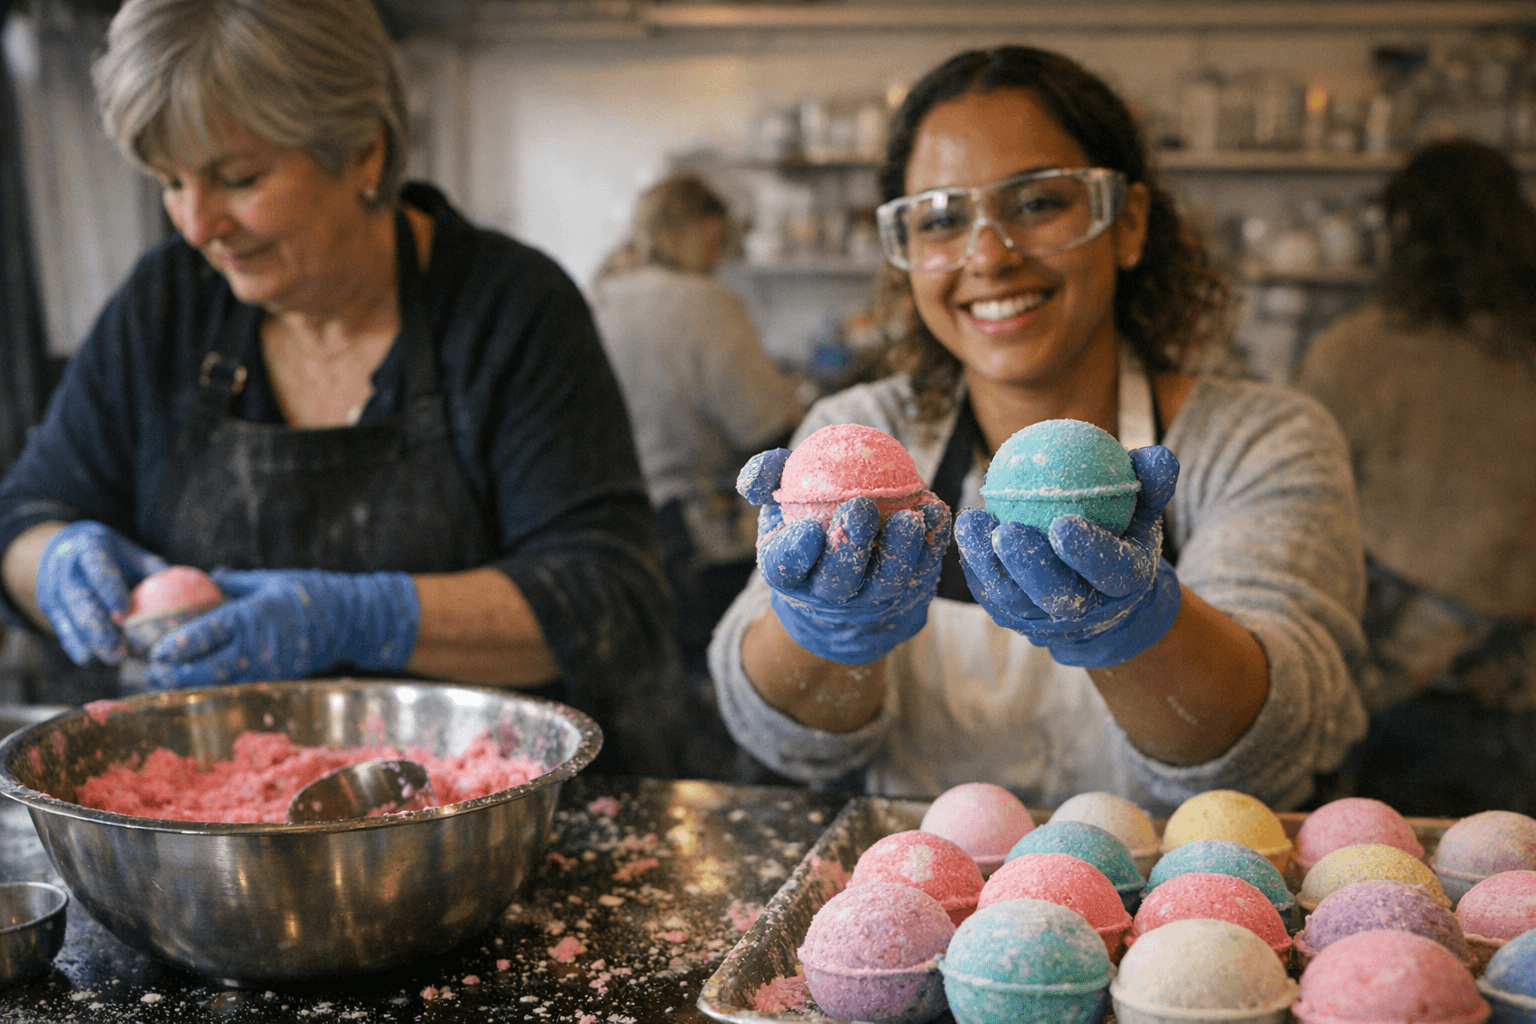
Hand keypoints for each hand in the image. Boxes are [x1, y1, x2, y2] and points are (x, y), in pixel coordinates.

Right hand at [35, 521, 168, 664]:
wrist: (65, 551)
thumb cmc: (112, 555)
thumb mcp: (131, 554)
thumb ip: (154, 571)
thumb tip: (193, 589)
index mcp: (89, 548)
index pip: (97, 566)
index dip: (108, 588)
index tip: (123, 610)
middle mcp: (66, 569)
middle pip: (79, 599)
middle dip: (98, 627)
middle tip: (119, 650)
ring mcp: (54, 590)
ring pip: (69, 618)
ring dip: (90, 641)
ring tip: (113, 658)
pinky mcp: (50, 608)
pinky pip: (61, 629)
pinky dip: (75, 645)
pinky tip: (90, 659)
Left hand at [143, 568, 419, 687]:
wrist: (348, 619)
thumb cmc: (306, 591)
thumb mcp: (267, 579)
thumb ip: (232, 583)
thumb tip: (202, 578)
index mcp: (253, 614)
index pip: (209, 632)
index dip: (179, 643)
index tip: (156, 650)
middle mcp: (259, 644)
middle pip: (209, 666)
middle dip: (176, 674)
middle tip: (152, 674)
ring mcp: (269, 665)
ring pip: (221, 682)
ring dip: (190, 686)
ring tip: (165, 685)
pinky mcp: (276, 677)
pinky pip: (239, 686)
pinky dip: (214, 689)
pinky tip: (196, 688)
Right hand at [737, 447, 951, 664]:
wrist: (845, 576)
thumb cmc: (807, 522)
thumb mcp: (779, 501)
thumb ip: (767, 478)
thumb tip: (762, 471)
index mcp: (789, 573)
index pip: (785, 568)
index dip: (796, 553)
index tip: (808, 529)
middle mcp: (828, 595)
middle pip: (839, 580)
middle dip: (850, 547)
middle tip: (861, 508)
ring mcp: (871, 602)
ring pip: (885, 582)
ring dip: (900, 551)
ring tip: (911, 517)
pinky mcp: (908, 596)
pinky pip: (923, 570)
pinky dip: (933, 544)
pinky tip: (938, 513)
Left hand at [955, 445, 1181, 667]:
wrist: (1101, 587)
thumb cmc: (1122, 531)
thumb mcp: (1144, 507)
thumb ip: (1152, 483)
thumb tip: (1156, 456)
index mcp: (1125, 582)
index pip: (1111, 572)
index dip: (1089, 553)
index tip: (1063, 523)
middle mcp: (1086, 610)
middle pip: (1057, 596)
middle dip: (1031, 567)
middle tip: (1009, 530)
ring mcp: (1046, 620)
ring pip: (1015, 599)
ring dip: (991, 563)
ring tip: (973, 523)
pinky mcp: (1014, 616)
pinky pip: (991, 593)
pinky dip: (977, 565)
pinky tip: (966, 530)